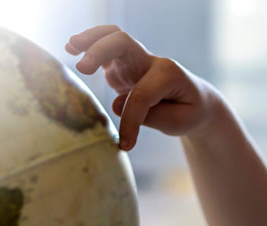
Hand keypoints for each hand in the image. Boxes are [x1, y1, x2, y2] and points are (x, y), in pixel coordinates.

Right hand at [66, 25, 218, 149]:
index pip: (142, 95)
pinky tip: (71, 49)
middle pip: (123, 44)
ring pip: (113, 38)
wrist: (195, 101)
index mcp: (168, 75)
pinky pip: (106, 48)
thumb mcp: (179, 121)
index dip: (131, 121)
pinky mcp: (123, 66)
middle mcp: (150, 62)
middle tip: (82, 68)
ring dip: (91, 40)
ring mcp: (136, 61)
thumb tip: (116, 106)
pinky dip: (89, 46)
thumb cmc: (188, 111)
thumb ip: (151, 116)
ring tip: (71, 47)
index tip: (125, 145)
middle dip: (101, 51)